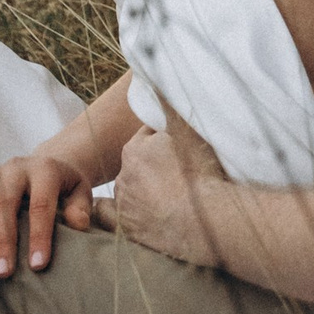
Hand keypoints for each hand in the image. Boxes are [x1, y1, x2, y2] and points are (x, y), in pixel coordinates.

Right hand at [0, 143, 96, 279]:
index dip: (39, 235)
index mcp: (44, 170)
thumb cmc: (66, 188)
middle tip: (4, 272)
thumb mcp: (81, 192)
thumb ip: (80, 207)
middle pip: (5, 202)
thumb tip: (78, 226)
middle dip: (4, 238)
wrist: (49, 164)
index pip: (41, 204)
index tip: (38, 265)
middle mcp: (15, 169)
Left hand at [112, 121, 233, 269]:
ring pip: (127, 188)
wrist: (208, 219)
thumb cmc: (201, 174)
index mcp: (135, 149)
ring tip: (166, 196)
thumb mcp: (188, 132)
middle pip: (137, 163)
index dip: (165, 142)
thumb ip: (170, 110)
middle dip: (152, 165)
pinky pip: (106, 215)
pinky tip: (123, 210)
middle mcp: (123, 175)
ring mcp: (124, 203)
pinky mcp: (127, 228)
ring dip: (141, 189)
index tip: (178, 148)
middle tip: (176, 173)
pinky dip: (109, 211)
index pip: (148, 138)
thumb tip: (158, 85)